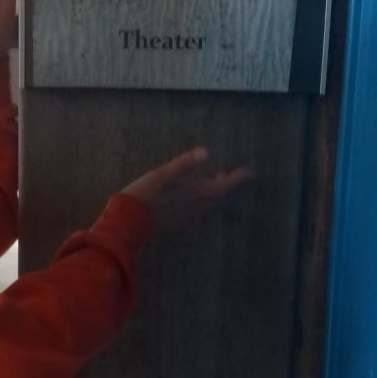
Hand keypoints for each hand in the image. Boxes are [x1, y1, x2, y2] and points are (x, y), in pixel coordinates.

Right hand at [121, 148, 254, 235]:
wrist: (126, 224)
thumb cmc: (142, 196)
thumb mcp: (161, 175)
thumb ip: (184, 164)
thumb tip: (206, 152)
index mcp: (193, 194)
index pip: (223, 186)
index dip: (238, 179)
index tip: (250, 173)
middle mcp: (194, 208)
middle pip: (219, 197)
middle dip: (228, 185)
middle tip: (233, 174)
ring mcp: (186, 219)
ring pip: (210, 206)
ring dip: (217, 194)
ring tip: (216, 181)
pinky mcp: (177, 224)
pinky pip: (199, 212)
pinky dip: (205, 202)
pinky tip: (196, 198)